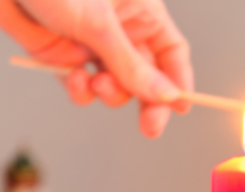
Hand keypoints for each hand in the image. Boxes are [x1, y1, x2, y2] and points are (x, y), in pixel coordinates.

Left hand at [0, 0, 193, 137]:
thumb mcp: (100, 26)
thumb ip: (132, 66)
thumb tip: (167, 97)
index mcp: (139, 12)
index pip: (170, 51)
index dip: (178, 79)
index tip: (181, 107)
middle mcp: (119, 30)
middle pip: (147, 76)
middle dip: (147, 100)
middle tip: (149, 125)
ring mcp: (91, 46)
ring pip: (114, 86)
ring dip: (109, 93)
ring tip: (96, 84)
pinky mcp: (63, 57)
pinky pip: (82, 88)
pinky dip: (80, 92)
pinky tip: (73, 80)